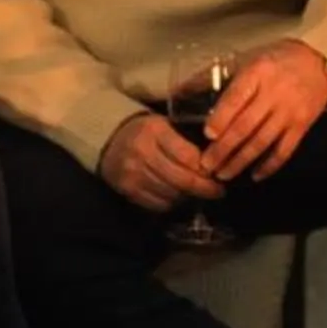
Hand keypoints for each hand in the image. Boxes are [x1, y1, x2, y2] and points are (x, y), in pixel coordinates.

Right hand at [98, 113, 224, 214]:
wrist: (108, 138)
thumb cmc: (145, 130)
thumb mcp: (164, 124)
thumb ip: (186, 140)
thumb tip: (214, 160)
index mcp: (156, 131)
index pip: (188, 156)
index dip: (207, 168)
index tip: (218, 173)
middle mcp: (143, 152)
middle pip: (181, 179)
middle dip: (204, 188)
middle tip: (217, 192)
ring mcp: (133, 173)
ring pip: (171, 194)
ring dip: (188, 196)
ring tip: (196, 192)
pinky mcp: (127, 189)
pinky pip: (157, 204)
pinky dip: (171, 203)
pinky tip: (177, 196)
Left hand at [203, 42, 326, 183]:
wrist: (318, 64)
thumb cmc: (276, 61)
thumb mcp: (250, 60)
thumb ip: (223, 79)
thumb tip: (185, 91)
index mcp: (258, 73)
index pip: (237, 98)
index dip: (222, 118)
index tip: (207, 135)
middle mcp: (275, 93)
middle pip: (246, 126)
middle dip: (224, 148)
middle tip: (207, 165)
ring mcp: (290, 111)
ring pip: (262, 141)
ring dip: (241, 161)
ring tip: (223, 175)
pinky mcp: (302, 125)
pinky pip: (284, 150)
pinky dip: (269, 165)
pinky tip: (255, 175)